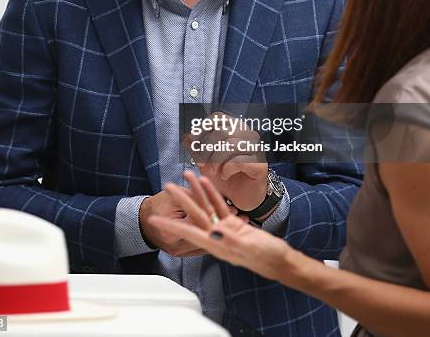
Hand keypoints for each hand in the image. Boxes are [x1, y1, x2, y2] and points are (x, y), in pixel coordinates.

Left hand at [148, 171, 290, 280]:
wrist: (280, 260)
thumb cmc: (267, 257)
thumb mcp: (248, 248)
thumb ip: (230, 240)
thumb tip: (213, 233)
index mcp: (216, 245)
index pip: (188, 232)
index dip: (171, 225)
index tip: (154, 220)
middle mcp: (216, 236)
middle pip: (194, 214)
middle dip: (181, 199)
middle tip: (168, 185)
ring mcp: (224, 229)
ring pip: (207, 207)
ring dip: (197, 191)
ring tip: (187, 175)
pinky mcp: (234, 224)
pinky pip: (220, 206)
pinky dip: (213, 194)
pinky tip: (206, 183)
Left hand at [185, 112, 268, 209]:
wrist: (240, 196)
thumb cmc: (224, 175)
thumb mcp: (205, 160)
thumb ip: (196, 147)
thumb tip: (187, 137)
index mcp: (234, 127)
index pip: (218, 117)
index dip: (203, 128)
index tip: (193, 141)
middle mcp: (247, 134)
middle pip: (222, 131)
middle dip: (207, 149)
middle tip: (201, 164)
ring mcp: (256, 148)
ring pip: (231, 144)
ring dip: (216, 160)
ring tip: (212, 171)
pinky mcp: (260, 164)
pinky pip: (239, 161)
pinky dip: (227, 169)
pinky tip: (225, 175)